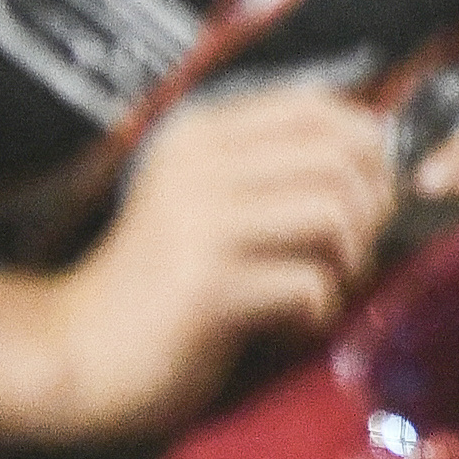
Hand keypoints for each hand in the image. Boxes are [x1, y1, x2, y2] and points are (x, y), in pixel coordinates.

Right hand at [47, 86, 393, 435]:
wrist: (76, 351)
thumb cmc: (164, 278)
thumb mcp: (210, 199)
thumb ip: (278, 166)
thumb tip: (381, 149)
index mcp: (202, 133)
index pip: (321, 107)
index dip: (368, 150)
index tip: (361, 197)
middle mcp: (200, 164)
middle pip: (345, 159)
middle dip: (371, 212)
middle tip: (346, 256)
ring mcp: (202, 222)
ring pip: (337, 215)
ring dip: (349, 264)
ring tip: (317, 292)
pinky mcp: (208, 286)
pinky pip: (312, 285)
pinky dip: (316, 315)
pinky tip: (283, 328)